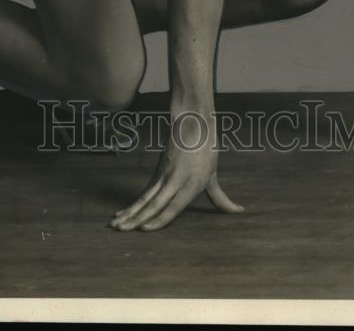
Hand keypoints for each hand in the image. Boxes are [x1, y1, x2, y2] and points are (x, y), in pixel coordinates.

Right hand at [109, 112, 243, 231]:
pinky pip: (144, 192)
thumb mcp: (213, 176)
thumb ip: (221, 199)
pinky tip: (122, 213)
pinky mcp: (157, 171)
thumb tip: (239, 212)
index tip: (144, 230)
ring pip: (144, 198)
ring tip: (115, 225)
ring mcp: (164, 175)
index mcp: (192, 185)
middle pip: (153, 203)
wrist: (193, 122)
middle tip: (120, 230)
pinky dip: (133, 204)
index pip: (172, 207)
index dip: (158, 220)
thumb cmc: (206, 150)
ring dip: (129, 212)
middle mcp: (176, 181)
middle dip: (136, 219)